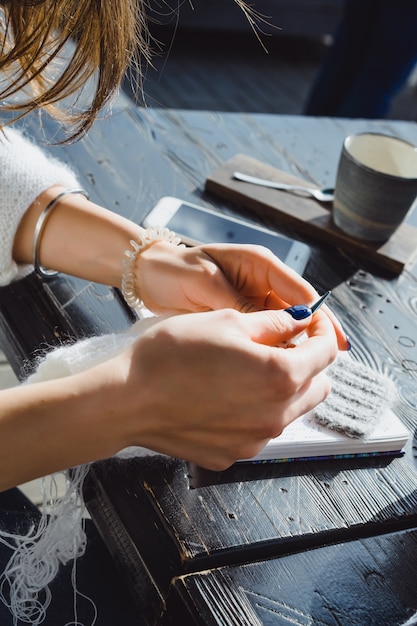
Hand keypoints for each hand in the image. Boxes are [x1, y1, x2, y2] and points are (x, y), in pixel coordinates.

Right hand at [108, 306, 337, 469]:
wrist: (128, 399)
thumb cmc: (172, 355)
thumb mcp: (227, 322)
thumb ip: (273, 323)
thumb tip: (299, 321)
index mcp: (281, 376)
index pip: (326, 353)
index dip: (323, 331)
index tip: (312, 322)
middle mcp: (277, 415)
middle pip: (317, 386)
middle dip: (308, 361)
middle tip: (281, 343)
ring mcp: (256, 441)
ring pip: (292, 410)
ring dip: (284, 387)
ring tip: (248, 368)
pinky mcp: (234, 454)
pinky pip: (261, 429)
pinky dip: (257, 410)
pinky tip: (226, 394)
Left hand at [137, 242, 349, 349]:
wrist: (149, 276)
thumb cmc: (176, 270)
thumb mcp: (207, 284)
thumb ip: (239, 305)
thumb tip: (271, 328)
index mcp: (259, 265)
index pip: (300, 292)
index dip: (319, 316)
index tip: (333, 340)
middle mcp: (261, 284)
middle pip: (297, 312)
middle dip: (312, 335)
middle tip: (327, 361)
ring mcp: (251, 302)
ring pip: (283, 327)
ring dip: (292, 346)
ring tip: (303, 371)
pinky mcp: (240, 319)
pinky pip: (263, 336)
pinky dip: (271, 351)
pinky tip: (276, 368)